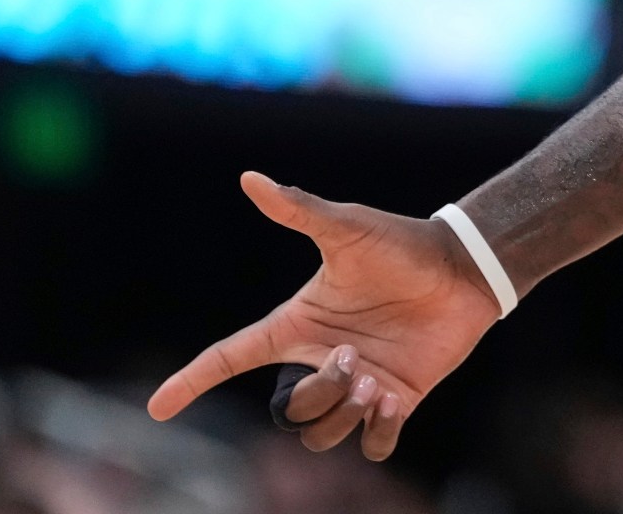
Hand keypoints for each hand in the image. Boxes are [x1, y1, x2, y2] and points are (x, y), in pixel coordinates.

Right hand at [145, 172, 503, 458]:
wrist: (464, 268)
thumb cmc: (402, 245)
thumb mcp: (348, 229)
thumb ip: (299, 210)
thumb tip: (251, 177)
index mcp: (297, 325)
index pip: (230, 356)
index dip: (193, 381)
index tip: (158, 408)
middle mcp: (320, 360)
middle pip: (287, 411)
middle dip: (315, 395)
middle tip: (354, 360)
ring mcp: (358, 384)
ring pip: (324, 435)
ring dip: (344, 415)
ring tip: (374, 384)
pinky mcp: (397, 399)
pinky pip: (374, 445)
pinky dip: (379, 433)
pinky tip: (394, 401)